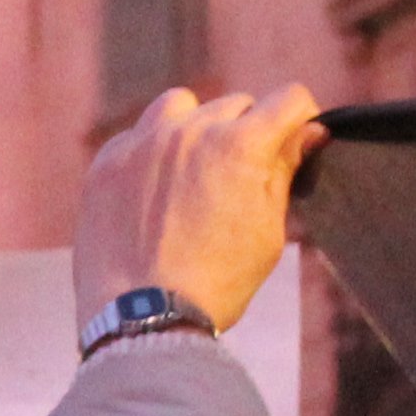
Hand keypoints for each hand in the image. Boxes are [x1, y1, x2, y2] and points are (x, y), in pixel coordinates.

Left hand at [72, 81, 320, 332]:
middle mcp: (190, 130)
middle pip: (235, 105)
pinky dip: (151, 150)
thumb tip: (308, 131)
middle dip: (246, 131)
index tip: (294, 140)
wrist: (141, 317)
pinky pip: (137, 133)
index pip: (288, 99)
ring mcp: (143, 141)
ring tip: (195, 170)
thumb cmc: (215, 282)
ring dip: (196, 127)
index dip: (300, 119)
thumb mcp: (267, 230)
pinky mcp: (107, 161)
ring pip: (181, 105)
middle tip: (240, 176)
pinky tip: (154, 189)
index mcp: (240, 145)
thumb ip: (283, 171)